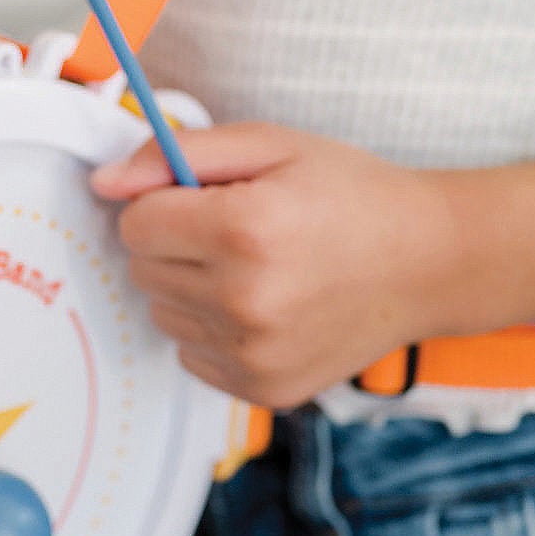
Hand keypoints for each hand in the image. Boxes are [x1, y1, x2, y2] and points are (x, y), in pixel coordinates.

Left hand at [93, 123, 534, 408]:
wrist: (431, 262)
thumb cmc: (351, 195)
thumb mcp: (271, 146)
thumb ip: (177, 155)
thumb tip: (103, 182)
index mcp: (245, 232)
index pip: (135, 224)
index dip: (164, 204)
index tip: (206, 200)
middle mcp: (245, 301)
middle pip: (143, 271)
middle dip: (176, 246)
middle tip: (239, 233)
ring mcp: (254, 354)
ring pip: (162, 314)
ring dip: (191, 289)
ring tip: (256, 269)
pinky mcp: (261, 389)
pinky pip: (191, 354)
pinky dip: (214, 330)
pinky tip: (267, 307)